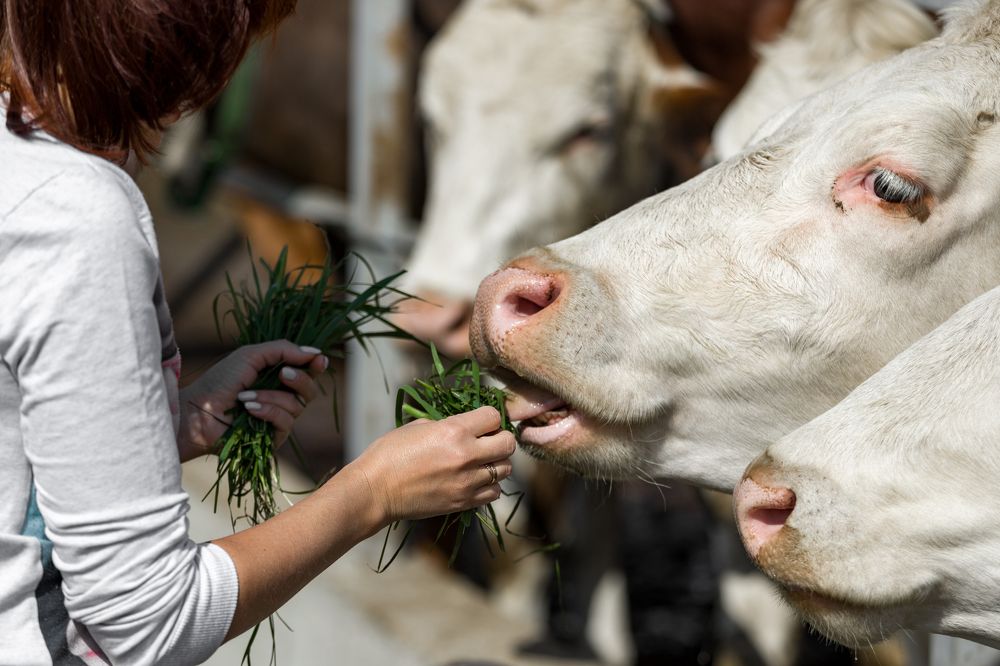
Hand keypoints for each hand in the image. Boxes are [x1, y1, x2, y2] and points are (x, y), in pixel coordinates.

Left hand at [177, 341, 327, 461]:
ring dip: (271, 397)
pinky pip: (285, 422)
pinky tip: (248, 409)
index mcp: (277, 377)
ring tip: (245, 396)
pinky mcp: (273, 438)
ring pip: (297, 406)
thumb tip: (316, 353)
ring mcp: (277, 419)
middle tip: (282, 374)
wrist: (198, 411)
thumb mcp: (251, 356)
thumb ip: (283, 350)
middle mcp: (281, 397)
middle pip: (309, 390)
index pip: (307, 372)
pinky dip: (268, 412)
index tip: (318, 360)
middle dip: (299, 380)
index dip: (316, 366)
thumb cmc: (220, 381)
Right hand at [349, 406, 515, 523]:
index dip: (489, 417)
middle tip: (488, 441)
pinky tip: (474, 480)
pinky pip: (494, 492)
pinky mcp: (464, 502)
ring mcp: (467, 481)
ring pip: (505, 469)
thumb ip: (446, 425)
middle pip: (507, 443)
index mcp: (454, 431)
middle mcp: (466, 455)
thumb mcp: (417, 427)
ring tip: (481, 462)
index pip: (494, 416)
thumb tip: (464, 427)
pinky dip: (489, 485)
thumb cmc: (389, 454)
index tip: (482, 422)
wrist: (375, 491)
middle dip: (500, 439)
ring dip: (496, 463)